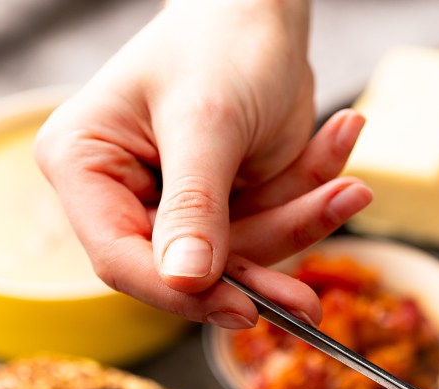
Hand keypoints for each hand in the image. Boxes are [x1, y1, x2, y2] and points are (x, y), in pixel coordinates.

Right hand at [34, 0, 370, 327]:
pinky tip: (339, 143)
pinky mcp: (227, 209)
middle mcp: (125, 196)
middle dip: (261, 269)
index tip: (242, 309)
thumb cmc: (218, 40)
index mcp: (87, 166)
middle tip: (308, 303)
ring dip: (301, 222)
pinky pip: (272, 227)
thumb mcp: (207, 120)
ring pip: (242, 256)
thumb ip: (195, 204)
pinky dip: (311, 197)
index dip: (182, 295)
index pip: (122, 259)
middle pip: (190, 270)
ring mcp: (179, 208)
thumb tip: (186, 281)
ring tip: (351, 190)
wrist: (262, 7)